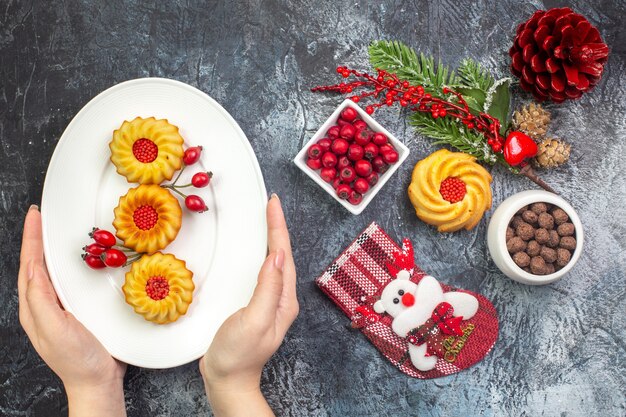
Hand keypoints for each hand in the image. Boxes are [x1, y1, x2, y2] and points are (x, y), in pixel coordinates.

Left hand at [18, 206, 126, 416]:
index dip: (31, 239)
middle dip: (38, 240)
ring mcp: (62, 307)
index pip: (30, 265)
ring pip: (54, 272)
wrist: (98, 381)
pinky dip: (73, 266)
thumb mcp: (55, 329)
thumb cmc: (77, 359)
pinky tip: (82, 260)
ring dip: (54, 250)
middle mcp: (45, 305)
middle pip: (38, 265)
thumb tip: (35, 270)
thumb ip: (42, 301)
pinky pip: (71, 282)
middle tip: (43, 217)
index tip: (35, 216)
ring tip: (57, 232)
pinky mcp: (80, 310)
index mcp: (35, 308)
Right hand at [199, 194, 298, 416]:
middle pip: (282, 254)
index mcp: (283, 300)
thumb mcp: (253, 321)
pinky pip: (261, 270)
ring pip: (273, 260)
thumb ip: (267, 289)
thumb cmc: (238, 355)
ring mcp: (268, 300)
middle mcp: (280, 298)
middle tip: (271, 204)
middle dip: (277, 226)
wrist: (227, 379)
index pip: (283, 254)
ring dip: (271, 237)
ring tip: (267, 217)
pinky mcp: (255, 303)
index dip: (278, 227)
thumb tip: (277, 257)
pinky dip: (260, 252)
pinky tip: (255, 248)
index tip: (272, 204)